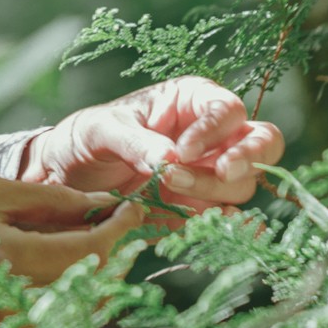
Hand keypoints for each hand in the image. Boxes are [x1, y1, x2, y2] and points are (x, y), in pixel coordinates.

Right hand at [0, 176, 142, 327]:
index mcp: (24, 264)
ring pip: (87, 298)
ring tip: (90, 228)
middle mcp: (30, 304)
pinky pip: (62, 309)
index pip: (101, 251)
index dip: (125, 227)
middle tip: (119, 213)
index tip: (132, 203)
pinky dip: (74, 282)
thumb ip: (50, 200)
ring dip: (100, 265)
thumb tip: (101, 202)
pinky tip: (62, 253)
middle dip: (118, 246)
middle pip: (102, 279)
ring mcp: (23, 325)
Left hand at [23, 76, 282, 214]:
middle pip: (259, 144)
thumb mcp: (102, 130)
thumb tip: (171, 160)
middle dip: (244, 158)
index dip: (216, 130)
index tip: (184, 151)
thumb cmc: (87, 138)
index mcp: (192, 102)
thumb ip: (135, 141)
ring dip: (212, 190)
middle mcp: (211, 137)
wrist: (68, 180)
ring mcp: (210, 174)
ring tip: (168, 188)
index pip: (229, 110)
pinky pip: (228, 216)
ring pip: (241, 184)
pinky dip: (230, 222)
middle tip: (221, 172)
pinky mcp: (201, 208)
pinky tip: (223, 225)